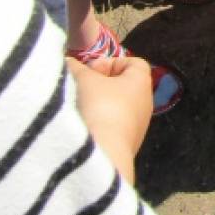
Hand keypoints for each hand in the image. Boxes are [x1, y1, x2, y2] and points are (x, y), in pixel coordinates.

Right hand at [67, 55, 152, 181]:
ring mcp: (138, 125)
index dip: (112, 62)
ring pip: (116, 106)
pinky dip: (99, 122)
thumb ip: (76, 68)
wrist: (104, 152)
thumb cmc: (99, 106)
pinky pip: (113, 125)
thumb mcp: (84, 80)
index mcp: (142, 82)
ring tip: (79, 106)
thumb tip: (68, 62)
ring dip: (97, 104)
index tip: (91, 70)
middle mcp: (145, 102)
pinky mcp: (127, 143)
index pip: (134, 63)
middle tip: (81, 87)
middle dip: (100, 83)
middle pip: (123, 85)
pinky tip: (84, 126)